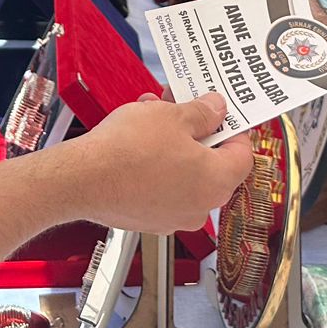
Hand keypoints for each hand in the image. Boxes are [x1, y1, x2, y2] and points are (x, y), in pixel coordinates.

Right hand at [58, 94, 252, 234]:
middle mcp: (200, 207)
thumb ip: (202, 112)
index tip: (221, 113)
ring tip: (151, 117)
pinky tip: (137, 141)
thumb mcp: (173, 115)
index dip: (233, 129)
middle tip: (182, 108)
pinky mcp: (148, 219)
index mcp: (217, 182)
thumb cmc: (127, 152)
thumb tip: (216, 109)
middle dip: (196, 132)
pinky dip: (156, 165)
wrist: (83, 180)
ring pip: (184, 174)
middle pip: (212, 164)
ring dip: (173, 144)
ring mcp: (173, 217)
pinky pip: (162, 187)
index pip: (243, 155)